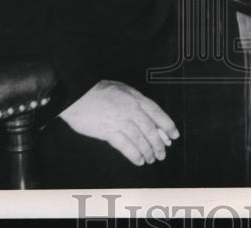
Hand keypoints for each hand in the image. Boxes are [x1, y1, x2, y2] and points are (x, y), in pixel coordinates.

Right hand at [58, 80, 178, 165]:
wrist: (77, 95)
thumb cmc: (98, 91)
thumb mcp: (122, 89)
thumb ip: (135, 101)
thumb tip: (148, 117)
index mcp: (136, 98)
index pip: (157, 113)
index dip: (167, 125)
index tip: (174, 135)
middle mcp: (131, 110)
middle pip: (150, 129)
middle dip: (159, 143)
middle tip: (163, 153)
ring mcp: (120, 121)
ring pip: (140, 140)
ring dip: (148, 151)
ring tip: (152, 159)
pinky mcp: (108, 132)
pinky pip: (125, 146)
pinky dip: (134, 155)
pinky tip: (139, 160)